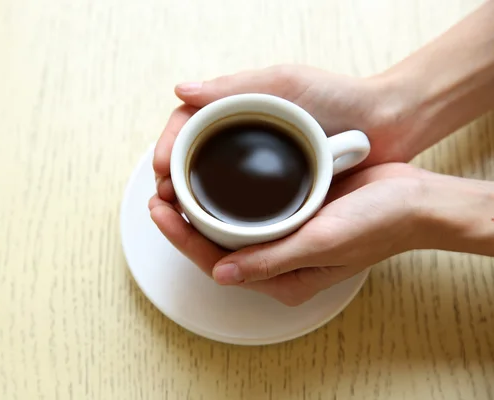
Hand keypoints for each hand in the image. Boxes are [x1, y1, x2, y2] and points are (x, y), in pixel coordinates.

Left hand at [150, 163, 429, 305]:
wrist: (412, 199)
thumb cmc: (376, 223)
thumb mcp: (322, 242)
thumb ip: (271, 261)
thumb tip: (221, 273)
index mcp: (282, 278)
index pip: (217, 262)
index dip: (182, 238)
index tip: (159, 211)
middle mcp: (277, 262)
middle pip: (215, 246)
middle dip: (182, 223)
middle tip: (156, 195)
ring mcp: (282, 238)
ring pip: (227, 229)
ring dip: (198, 208)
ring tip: (172, 185)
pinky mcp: (289, 215)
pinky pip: (246, 211)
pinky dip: (223, 197)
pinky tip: (208, 179)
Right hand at [153, 65, 406, 202]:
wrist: (389, 122)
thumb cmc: (340, 97)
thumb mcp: (284, 83)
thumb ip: (233, 87)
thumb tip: (181, 91)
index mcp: (236, 110)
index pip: (187, 127)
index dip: (168, 148)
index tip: (160, 170)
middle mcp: (242, 138)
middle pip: (192, 158)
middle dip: (171, 178)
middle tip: (162, 200)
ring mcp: (258, 164)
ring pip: (210, 183)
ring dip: (190, 199)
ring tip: (178, 215)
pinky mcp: (277, 188)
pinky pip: (240, 202)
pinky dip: (220, 213)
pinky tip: (210, 225)